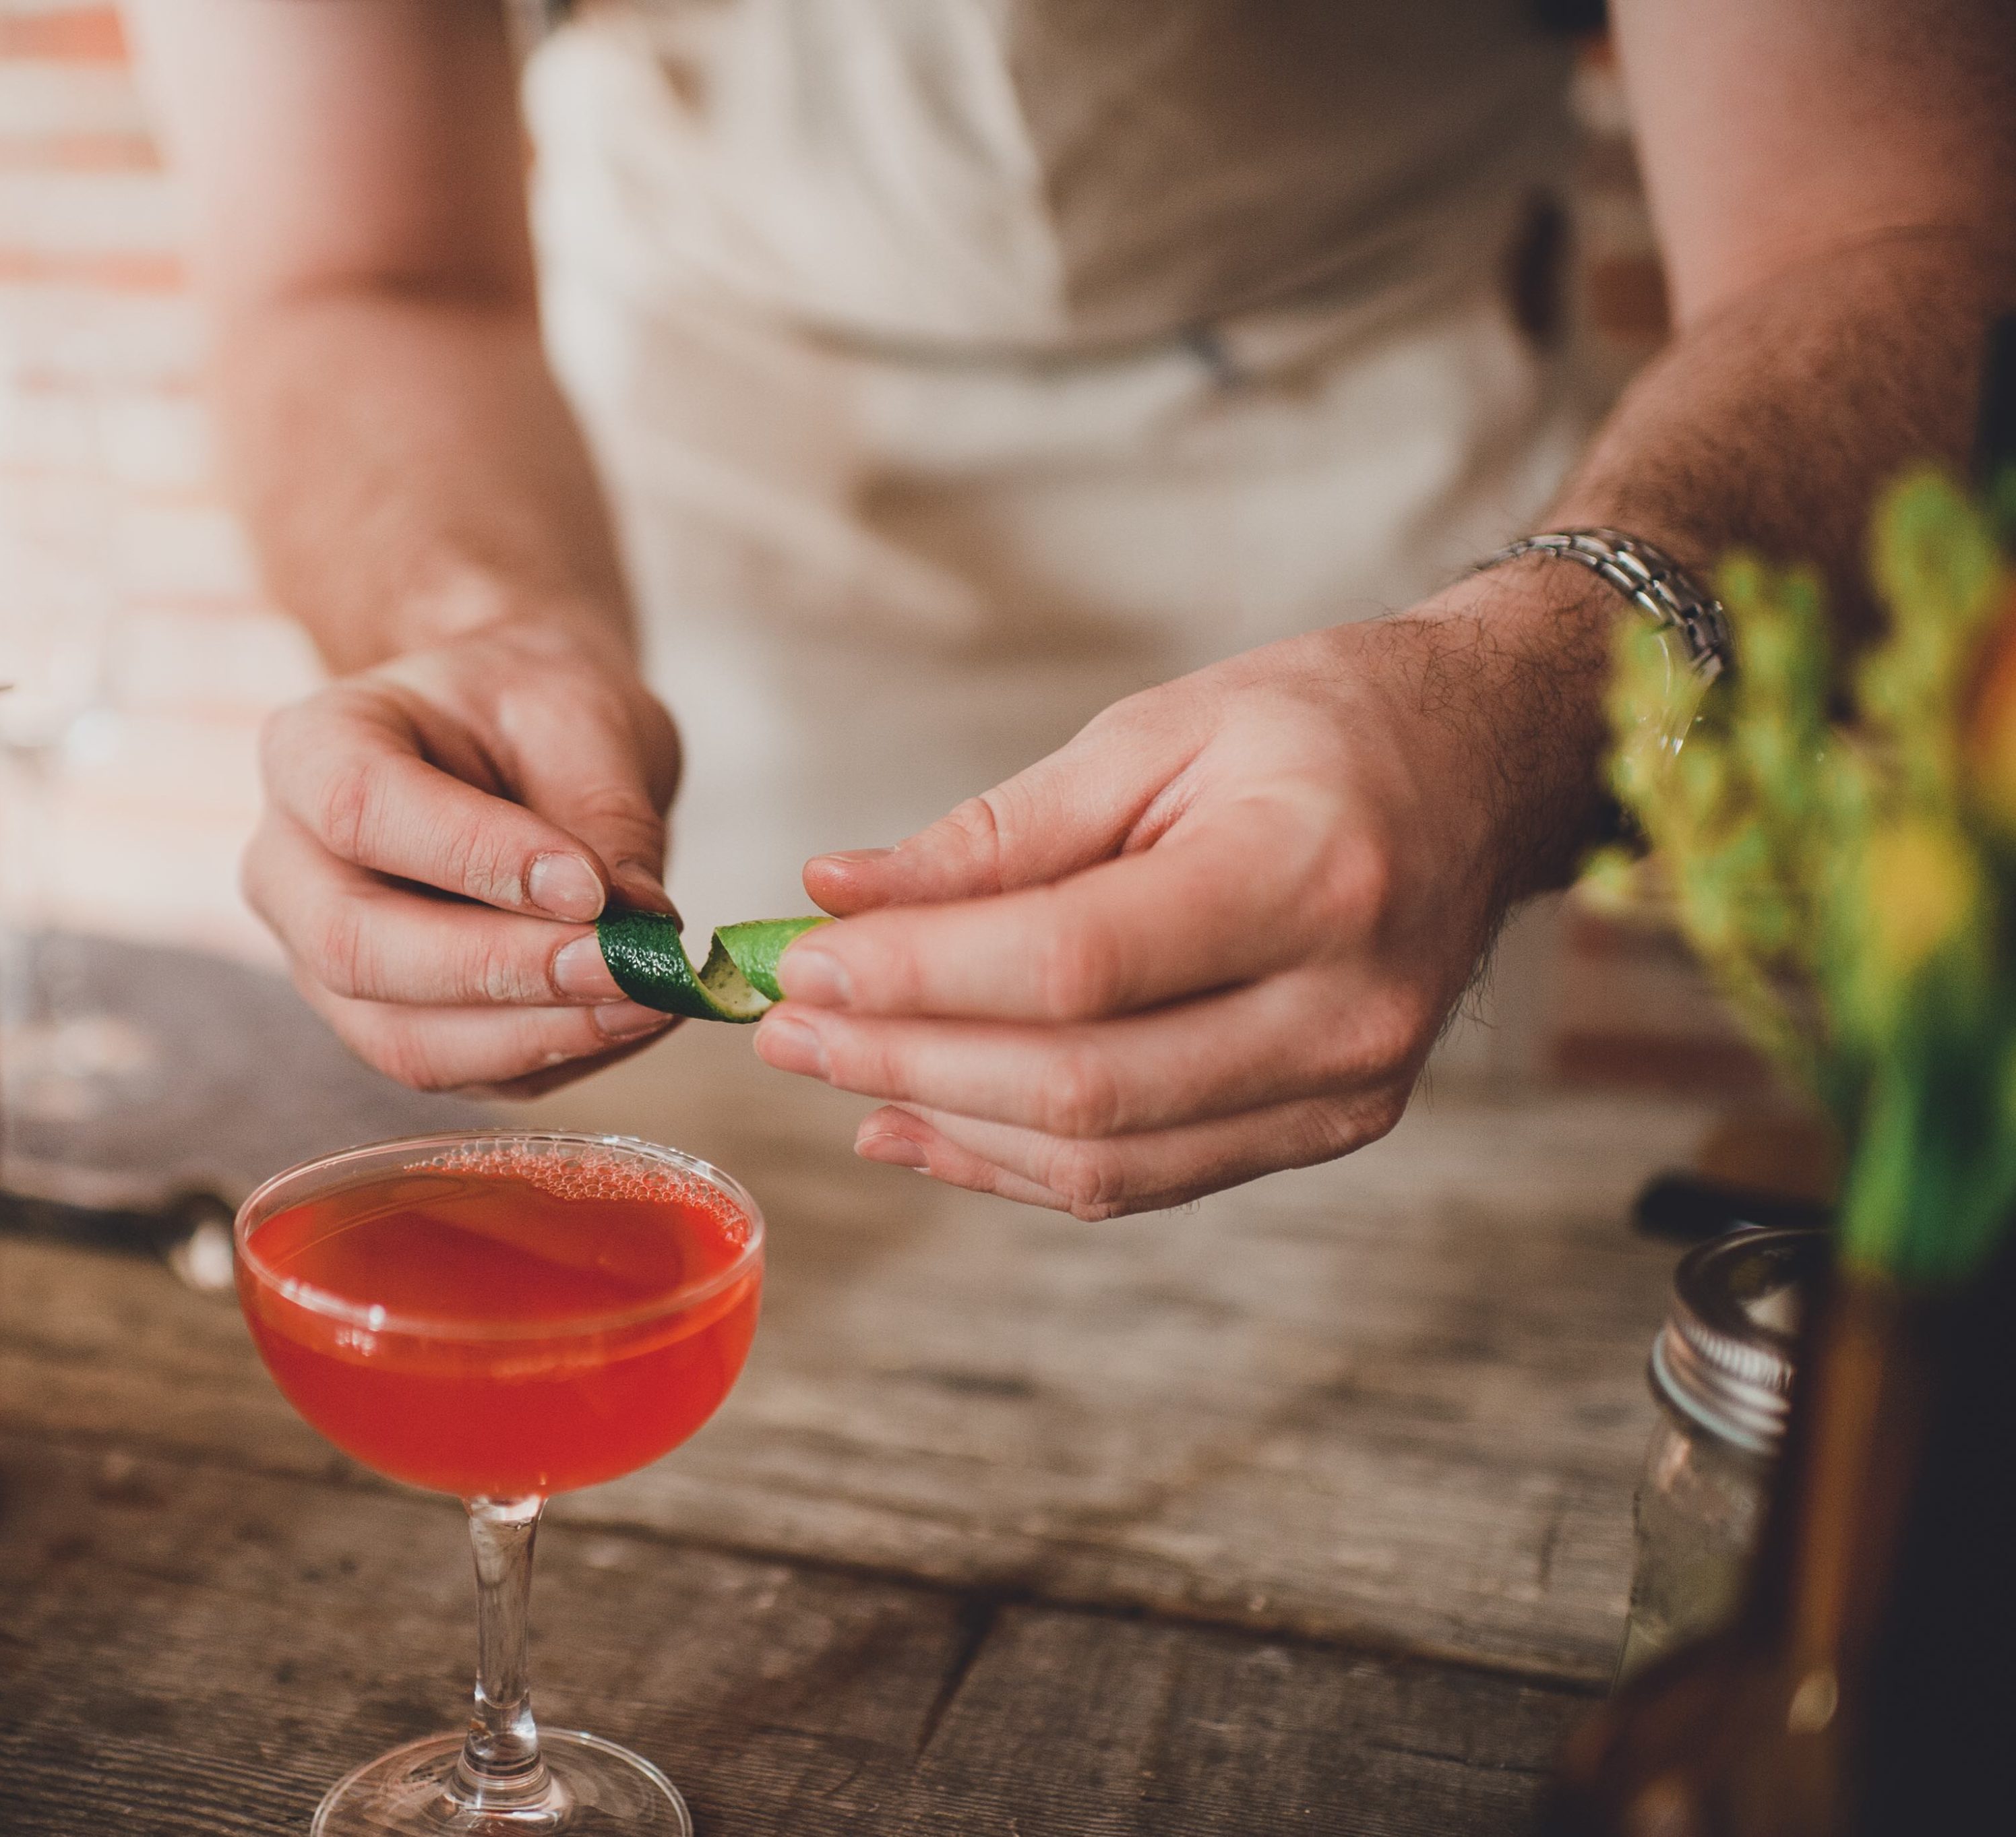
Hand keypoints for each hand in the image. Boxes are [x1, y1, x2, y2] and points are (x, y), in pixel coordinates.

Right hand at [245, 616, 684, 1094]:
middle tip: (625, 967)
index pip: (361, 809)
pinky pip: (456, 1069)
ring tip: (649, 1001)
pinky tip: (632, 1019)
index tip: (590, 884)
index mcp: (310, 748)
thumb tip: (638, 928)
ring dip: (533, 1036)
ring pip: (399, 1038)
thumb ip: (605, 817)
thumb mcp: (581, 717)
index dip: (475, 857)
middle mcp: (290, 865)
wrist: (514, 735)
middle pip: (356, 947)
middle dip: (501, 970)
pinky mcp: (383, 1022)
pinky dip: (551, 1057)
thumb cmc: (532, 708)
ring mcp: (322, 959)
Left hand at [750, 593, 1607, 1216]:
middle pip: (1082, 1082)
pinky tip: (915, 1121)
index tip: (803, 960)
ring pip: (1105, 1157)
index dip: (922, 976)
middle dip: (906, 1059)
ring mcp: (1349, 1088)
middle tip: (785, 1026)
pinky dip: (1014, 1161)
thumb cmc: (1324, 724)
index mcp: (1309, 875)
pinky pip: (1145, 1179)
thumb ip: (999, 831)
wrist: (1494, 763)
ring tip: (832, 1069)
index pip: (1076, 963)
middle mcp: (1343, 1007)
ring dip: (946, 1122)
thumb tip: (838, 895)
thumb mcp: (1159, 730)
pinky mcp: (1331, 1126)